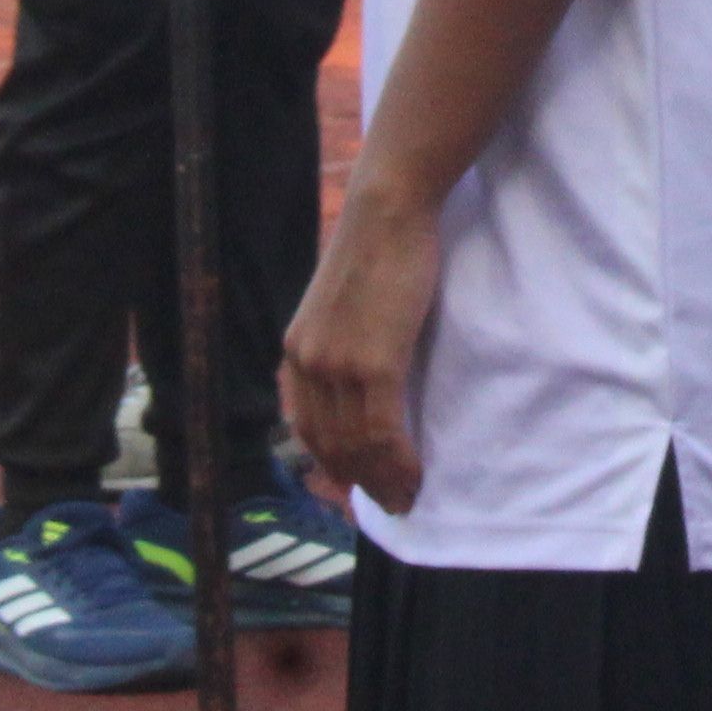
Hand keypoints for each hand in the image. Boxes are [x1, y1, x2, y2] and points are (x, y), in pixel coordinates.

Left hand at [279, 185, 443, 513]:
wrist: (388, 209)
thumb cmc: (379, 246)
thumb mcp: (347, 303)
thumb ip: (347, 341)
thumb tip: (368, 377)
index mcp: (297, 352)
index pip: (309, 428)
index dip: (336, 463)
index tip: (362, 482)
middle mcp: (307, 364)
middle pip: (331, 445)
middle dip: (361, 481)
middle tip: (392, 502)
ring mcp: (336, 365)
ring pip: (357, 445)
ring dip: (383, 480)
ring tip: (408, 498)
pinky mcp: (371, 361)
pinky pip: (382, 431)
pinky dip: (398, 462)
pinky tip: (414, 475)